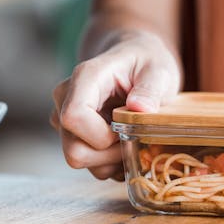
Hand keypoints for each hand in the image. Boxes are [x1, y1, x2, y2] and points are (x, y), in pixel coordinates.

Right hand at [50, 31, 181, 180]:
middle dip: (109, 154)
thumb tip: (140, 108)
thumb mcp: (158, 69)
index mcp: (85, 78)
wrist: (136, 60)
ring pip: (79, 159)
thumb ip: (150, 87)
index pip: (73, 117)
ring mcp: (64, 118)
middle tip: (135, 137)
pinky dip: (110, 162)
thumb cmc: (145, 61)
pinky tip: (125, 143)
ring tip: (132, 137)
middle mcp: (65, 98)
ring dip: (111, 159)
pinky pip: (87, 163)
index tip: (126, 128)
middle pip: (73, 149)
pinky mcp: (71, 133)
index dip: (101, 136)